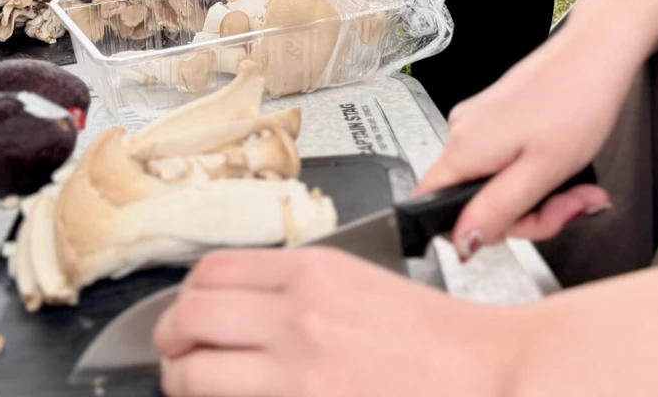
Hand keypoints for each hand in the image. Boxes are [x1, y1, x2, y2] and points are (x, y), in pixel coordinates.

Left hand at [155, 247, 522, 396]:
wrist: (488, 373)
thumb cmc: (443, 340)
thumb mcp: (364, 286)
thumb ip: (303, 290)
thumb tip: (248, 307)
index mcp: (313, 273)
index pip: (211, 271)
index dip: (186, 295)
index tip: (188, 311)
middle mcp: (295, 316)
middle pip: (188, 317)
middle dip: (170, 340)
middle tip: (176, 352)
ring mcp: (295, 371)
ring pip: (193, 373)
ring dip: (183, 381)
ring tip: (192, 386)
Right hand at [412, 24, 625, 258]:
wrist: (597, 52)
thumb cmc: (576, 101)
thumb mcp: (541, 172)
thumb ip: (498, 211)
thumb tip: (463, 242)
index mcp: (464, 149)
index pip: (432, 208)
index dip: (472, 231)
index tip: (517, 226)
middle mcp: (463, 133)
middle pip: (474, 202)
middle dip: (527, 214)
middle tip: (567, 205)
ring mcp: (480, 123)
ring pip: (496, 185)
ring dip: (539, 196)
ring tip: (575, 186)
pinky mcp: (498, 117)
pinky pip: (506, 163)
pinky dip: (537, 173)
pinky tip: (563, 165)